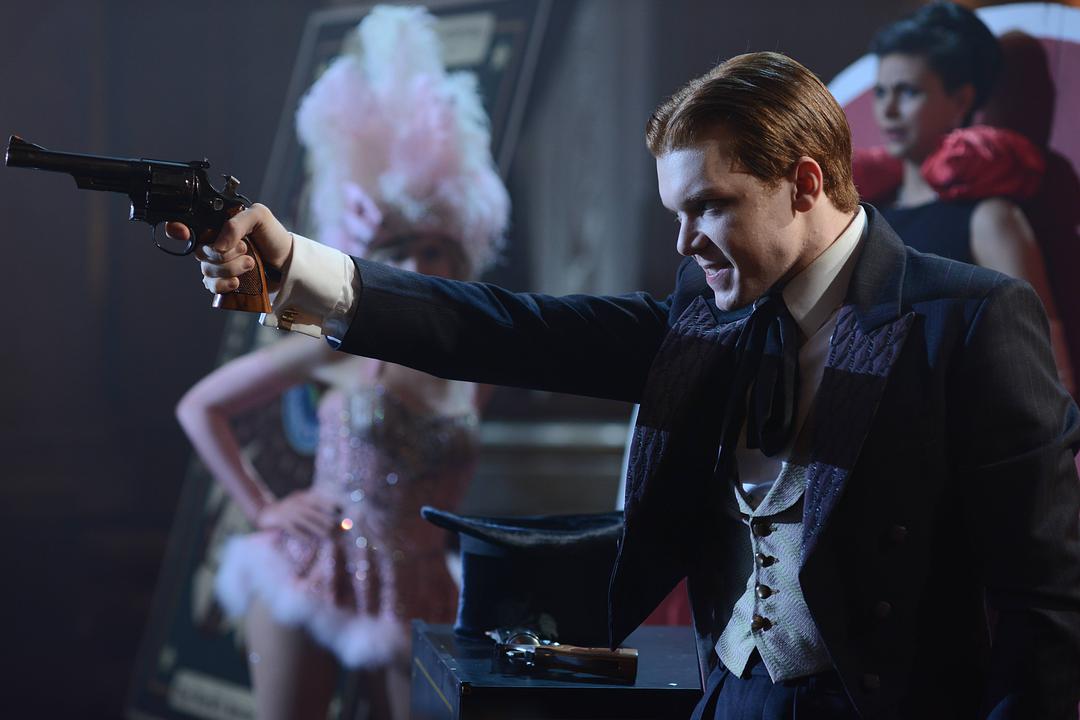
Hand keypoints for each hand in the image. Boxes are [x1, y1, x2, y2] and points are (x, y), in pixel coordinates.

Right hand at [166, 203, 293, 293]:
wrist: (288, 263)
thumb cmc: (273, 236)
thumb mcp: (259, 216)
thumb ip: (236, 223)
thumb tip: (218, 245)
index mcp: (217, 225)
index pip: (187, 225)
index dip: (177, 228)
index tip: (183, 232)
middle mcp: (213, 244)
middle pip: (200, 252)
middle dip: (224, 254)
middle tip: (246, 249)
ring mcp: (217, 264)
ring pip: (207, 270)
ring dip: (229, 268)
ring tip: (251, 264)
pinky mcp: (224, 282)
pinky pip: (211, 286)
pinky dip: (223, 285)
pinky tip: (237, 283)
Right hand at [255, 489, 341, 537]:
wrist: (264, 513)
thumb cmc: (285, 507)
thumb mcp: (297, 499)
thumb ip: (309, 499)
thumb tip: (331, 505)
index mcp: (300, 498)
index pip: (317, 500)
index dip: (327, 504)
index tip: (338, 510)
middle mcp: (295, 504)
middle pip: (312, 511)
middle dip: (324, 518)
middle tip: (334, 525)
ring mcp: (288, 513)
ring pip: (305, 521)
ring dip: (316, 528)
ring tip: (326, 534)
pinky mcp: (281, 523)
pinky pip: (294, 530)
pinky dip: (302, 535)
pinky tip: (310, 540)